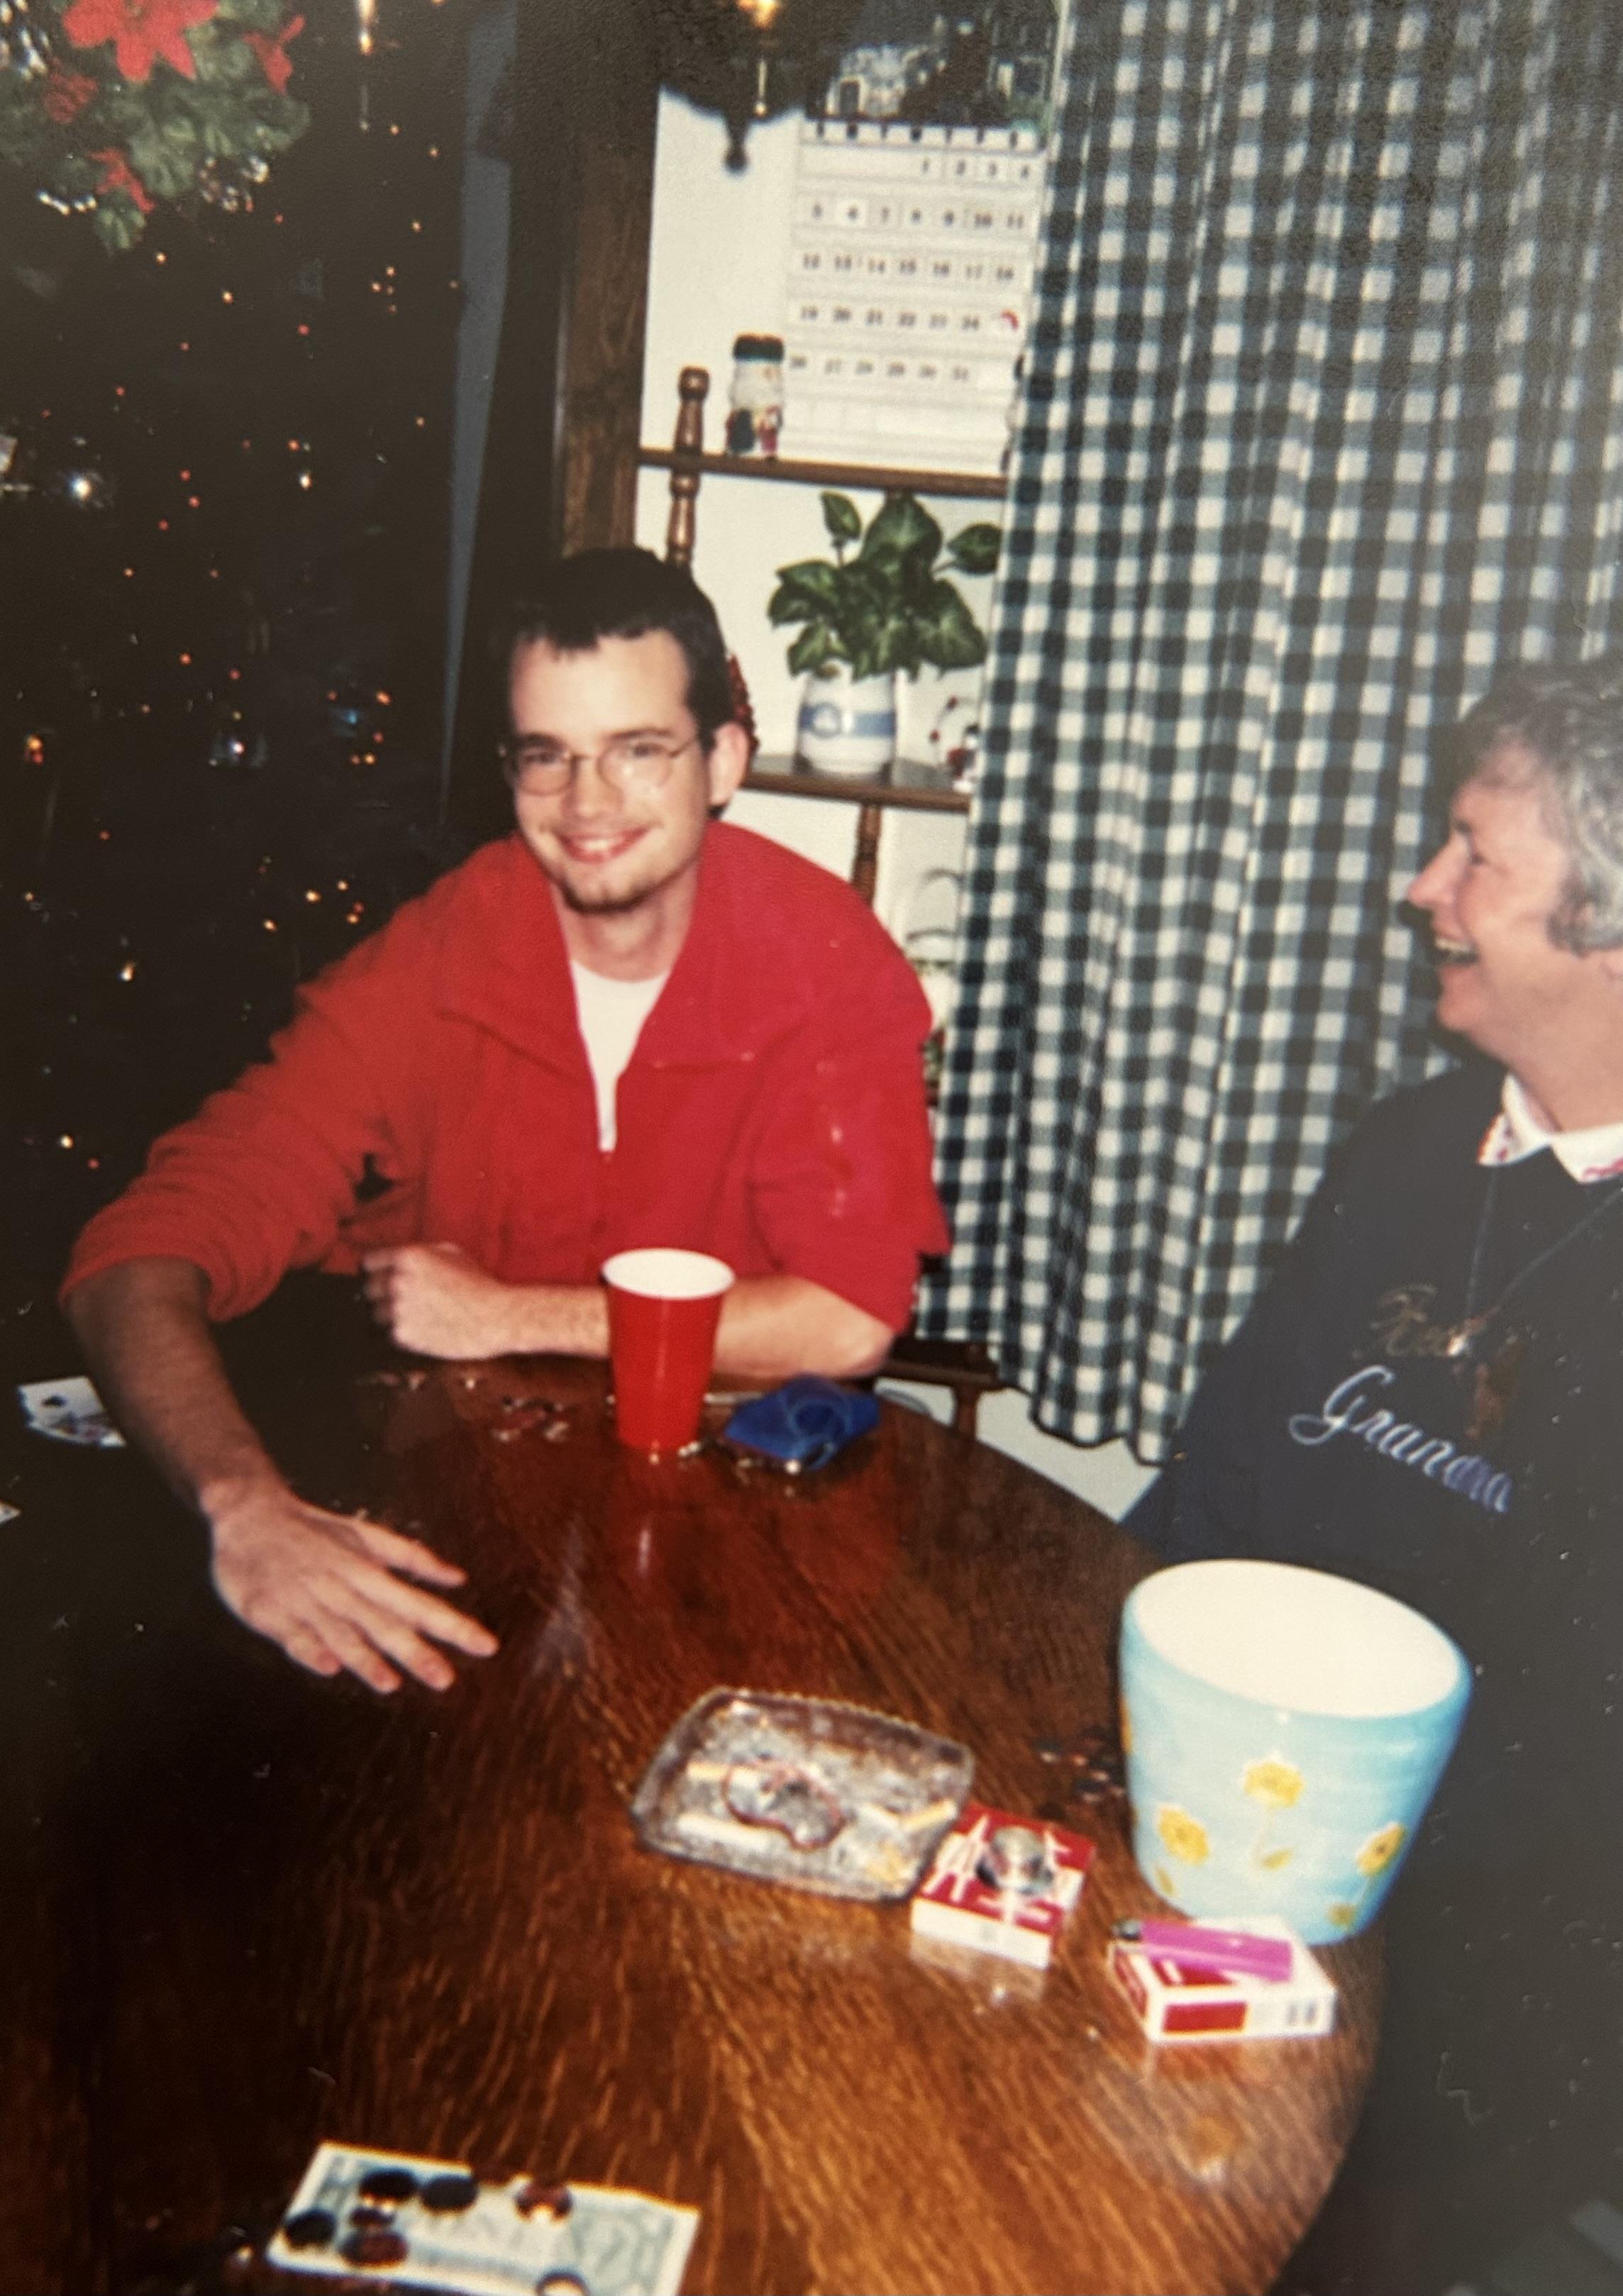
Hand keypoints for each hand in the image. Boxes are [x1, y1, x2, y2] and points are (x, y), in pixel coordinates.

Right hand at [207, 1477, 498, 1693]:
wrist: (252, 1514)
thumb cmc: (317, 1530)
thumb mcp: (368, 1536)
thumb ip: (414, 1558)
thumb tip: (459, 1578)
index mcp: (369, 1571)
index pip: (419, 1604)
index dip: (452, 1626)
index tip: (486, 1645)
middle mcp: (343, 1589)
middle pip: (384, 1624)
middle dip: (415, 1653)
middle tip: (445, 1680)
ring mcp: (307, 1602)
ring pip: (341, 1634)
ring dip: (365, 1659)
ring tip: (391, 1683)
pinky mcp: (272, 1613)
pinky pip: (293, 1636)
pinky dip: (310, 1649)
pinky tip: (327, 1666)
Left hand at [361, 1242, 517, 1358]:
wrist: (496, 1318)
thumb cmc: (479, 1284)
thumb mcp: (452, 1253)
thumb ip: (420, 1253)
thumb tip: (399, 1259)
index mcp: (407, 1258)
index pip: (369, 1262)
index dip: (376, 1270)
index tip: (381, 1278)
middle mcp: (397, 1282)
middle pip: (368, 1289)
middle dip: (381, 1294)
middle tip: (402, 1300)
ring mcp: (397, 1310)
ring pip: (375, 1314)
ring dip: (390, 1316)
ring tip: (416, 1317)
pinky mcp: (402, 1335)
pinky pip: (389, 1335)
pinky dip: (402, 1334)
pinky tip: (423, 1330)